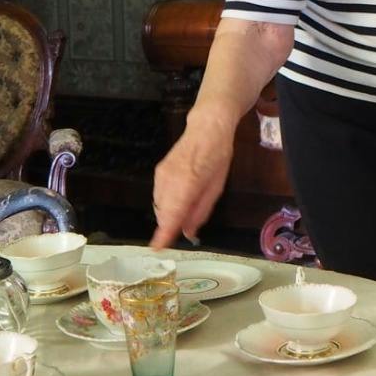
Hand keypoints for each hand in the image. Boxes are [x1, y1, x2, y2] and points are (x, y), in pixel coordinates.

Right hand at [149, 113, 233, 248]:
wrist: (206, 128)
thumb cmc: (217, 157)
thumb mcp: (216, 188)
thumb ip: (200, 211)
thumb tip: (188, 232)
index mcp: (187, 185)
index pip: (171, 215)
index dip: (164, 234)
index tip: (157, 248)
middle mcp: (169, 180)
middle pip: (162, 213)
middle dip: (170, 225)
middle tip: (183, 228)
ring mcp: (161, 175)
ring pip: (159, 205)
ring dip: (168, 213)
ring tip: (185, 210)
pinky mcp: (158, 171)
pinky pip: (158, 195)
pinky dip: (166, 203)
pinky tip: (179, 198)